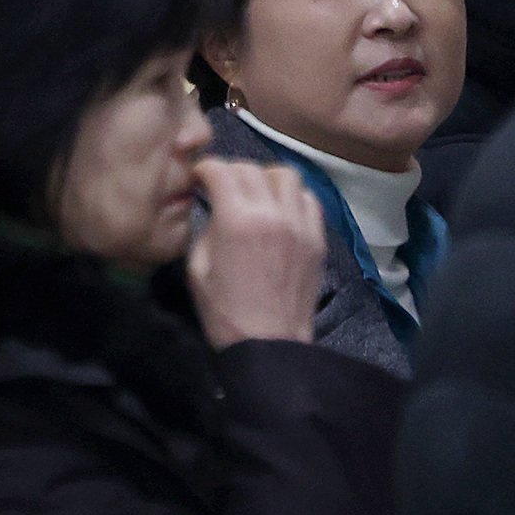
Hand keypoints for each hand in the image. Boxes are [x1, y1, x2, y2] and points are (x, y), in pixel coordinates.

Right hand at [187, 159, 325, 349]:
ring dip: (266, 178)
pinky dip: (293, 197)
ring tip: (257, 194)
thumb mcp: (197, 270)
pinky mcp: (317, 239)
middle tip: (223, 187)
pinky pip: (309, 200)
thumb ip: (205, 230)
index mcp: (236, 220)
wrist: (269, 345)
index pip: (221, 171)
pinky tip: (282, 211)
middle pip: (251, 168)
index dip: (205, 169)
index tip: (200, 178)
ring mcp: (300, 225)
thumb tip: (214, 211)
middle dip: (231, 172)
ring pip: (286, 175)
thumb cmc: (225, 314)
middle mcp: (271, 213)